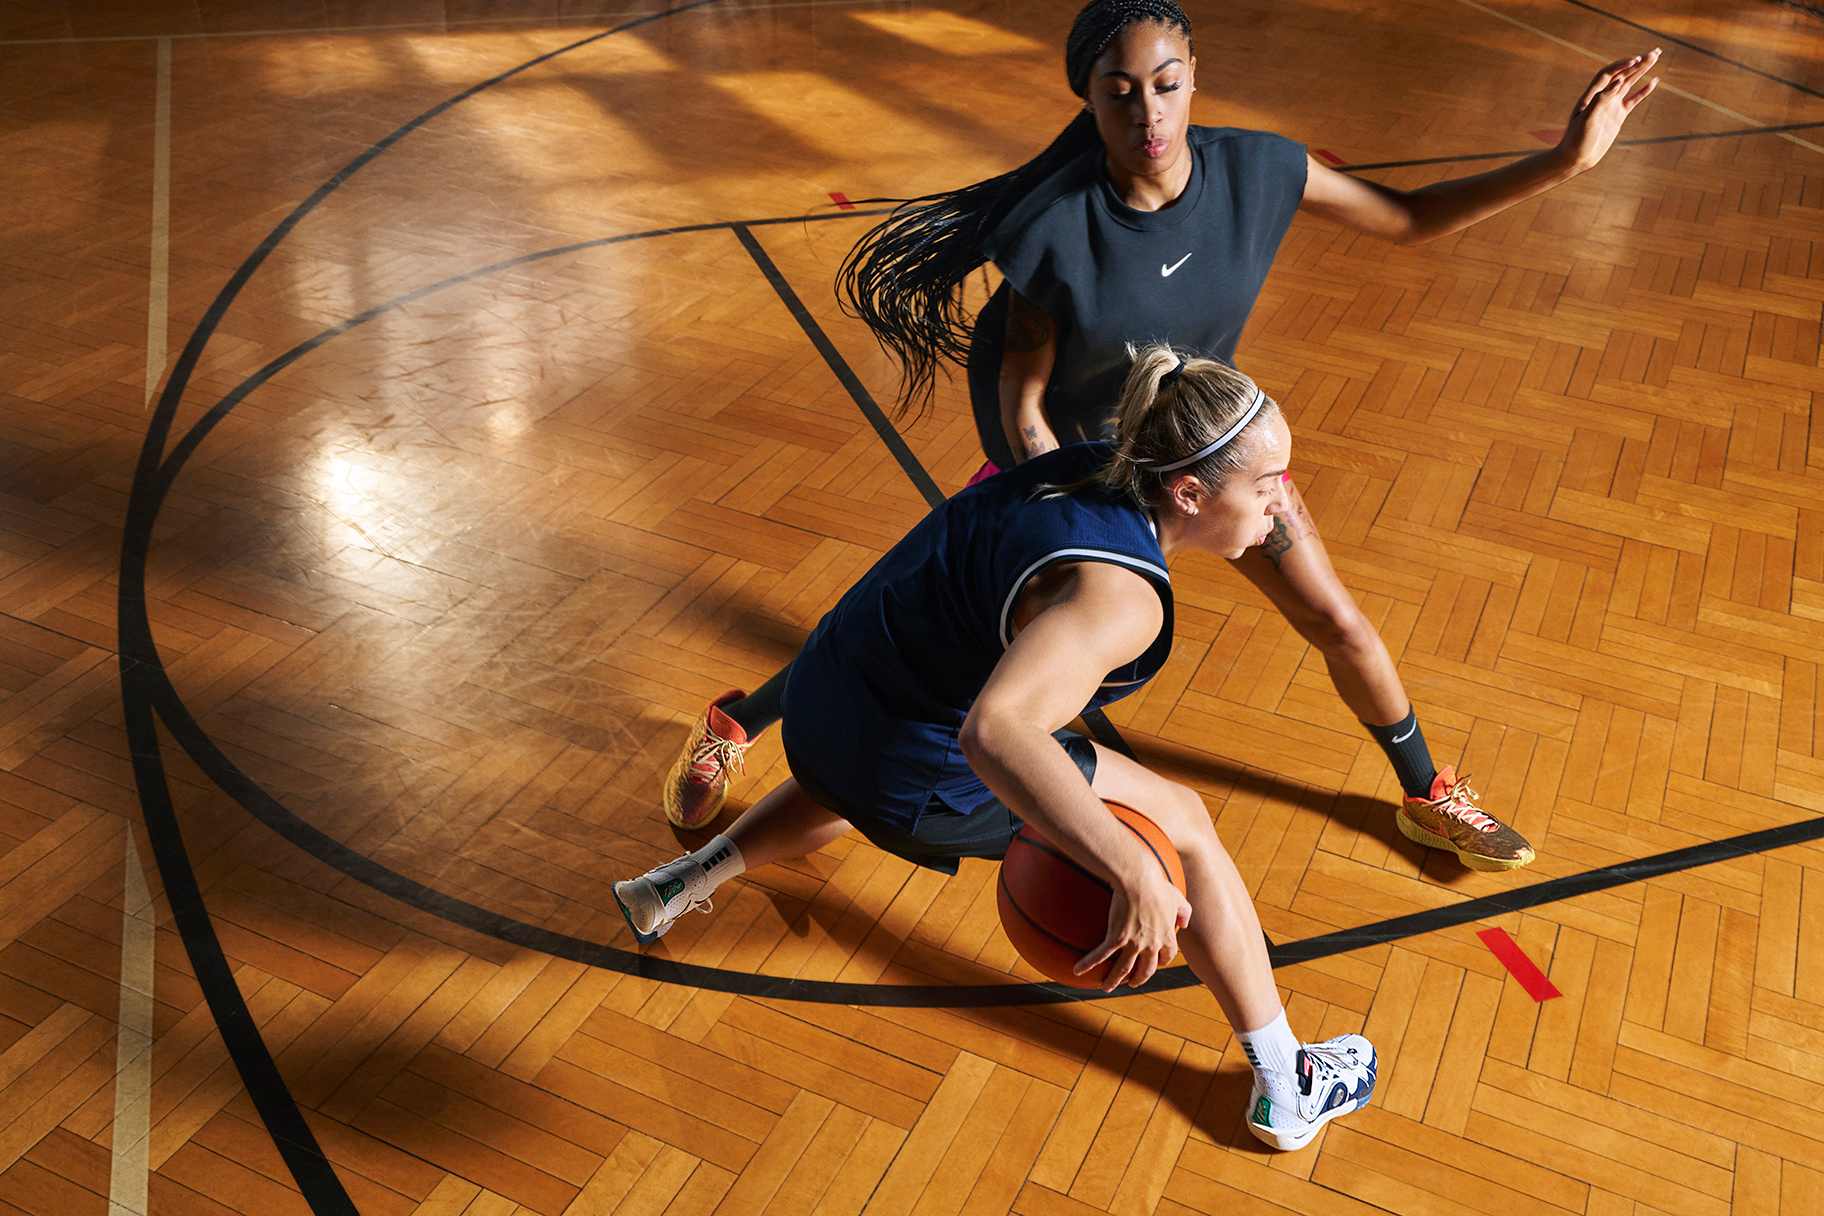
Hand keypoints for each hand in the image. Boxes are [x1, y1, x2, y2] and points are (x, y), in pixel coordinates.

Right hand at [1075, 869, 1191, 990]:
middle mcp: (1151, 945)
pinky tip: (1078, 970)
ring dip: (1114, 981)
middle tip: (1132, 983)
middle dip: (1139, 979)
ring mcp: (1133, 943)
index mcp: (1166, 936)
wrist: (1138, 879)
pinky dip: (1090, 964)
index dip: (1160, 962)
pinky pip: (1102, 955)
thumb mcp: (1177, 898)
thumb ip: (1184, 912)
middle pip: (1146, 970)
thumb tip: (1184, 923)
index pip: (1166, 957)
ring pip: (1123, 970)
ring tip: (1106, 987)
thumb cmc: (1157, 885)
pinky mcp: (1116, 937)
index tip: (1154, 963)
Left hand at [1559, 48, 1660, 172]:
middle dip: (1638, 63)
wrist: (1576, 158)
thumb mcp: (1586, 120)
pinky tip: (1654, 81)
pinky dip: (1644, 90)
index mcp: (1591, 95)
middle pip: (1622, 74)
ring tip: (1656, 57)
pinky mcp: (1618, 116)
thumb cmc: (1576, 140)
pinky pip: (1633, 99)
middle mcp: (1602, 97)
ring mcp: (1611, 105)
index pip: (1608, 74)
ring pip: (1629, 83)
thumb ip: (1601, 100)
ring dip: (1642, 71)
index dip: (1622, 65)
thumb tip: (1618, 81)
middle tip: (1655, 51)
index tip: (1636, 60)